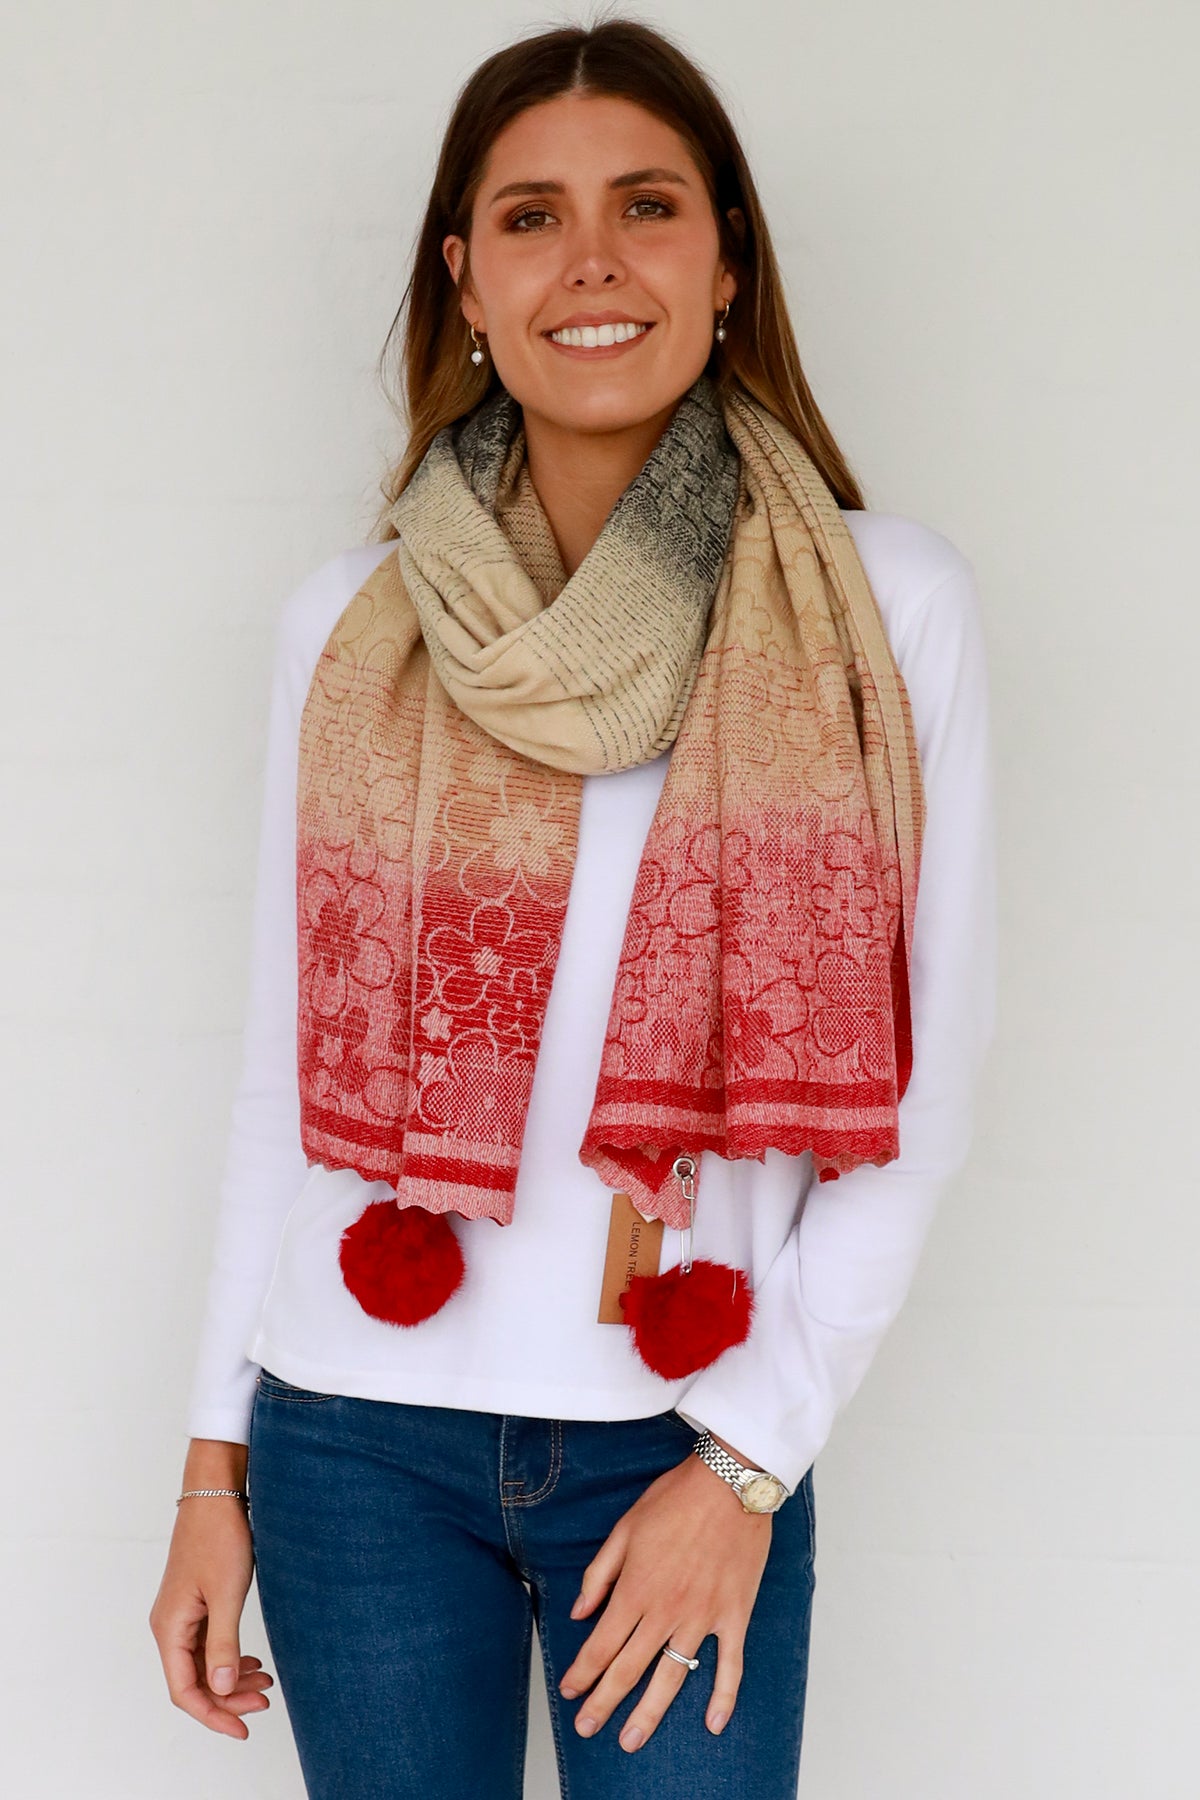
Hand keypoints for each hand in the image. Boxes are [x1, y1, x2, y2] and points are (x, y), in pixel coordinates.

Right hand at [148, 1496, 273, 1738]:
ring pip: (204, 1664)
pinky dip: (231, 1657)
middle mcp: (170, 1626)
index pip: (184, 1691)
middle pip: (194, 1681)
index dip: (213, 1714)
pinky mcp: (195, 1604)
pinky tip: (254, 1662)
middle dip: (228, 1698)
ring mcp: (182, 1615)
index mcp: (170, 1628)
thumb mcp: (226, 1593)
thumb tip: (223, 1689)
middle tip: (266, 1701)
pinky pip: (209, 1645)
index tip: (243, 1728)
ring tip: (266, 1683)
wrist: (215, 1494)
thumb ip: (224, 1644)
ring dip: (232, 1679)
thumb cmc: (218, 1537)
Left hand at [557, 1438, 770, 1750]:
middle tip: (587, 1727)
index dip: (582, 1672)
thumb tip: (578, 1612)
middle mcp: (666, 1610)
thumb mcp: (625, 1528)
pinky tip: (714, 1723)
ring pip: (672, 1676)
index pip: (601, 1644)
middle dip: (604, 1702)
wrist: (729, 1483)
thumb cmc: (675, 1499)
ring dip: (650, 1712)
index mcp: (636, 1588)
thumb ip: (599, 1573)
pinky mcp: (734, 1614)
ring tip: (632, 1740)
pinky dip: (724, 1695)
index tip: (569, 1691)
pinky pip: (730, 1664)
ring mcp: (702, 1616)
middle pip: (629, 1668)